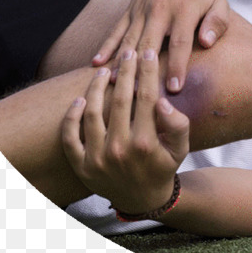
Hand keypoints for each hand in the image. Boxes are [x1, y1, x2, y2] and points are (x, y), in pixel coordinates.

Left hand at [62, 49, 189, 214]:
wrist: (142, 200)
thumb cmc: (163, 167)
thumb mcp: (181, 148)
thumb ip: (178, 124)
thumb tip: (161, 100)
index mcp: (145, 143)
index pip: (145, 97)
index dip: (147, 72)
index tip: (147, 53)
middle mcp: (119, 150)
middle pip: (119, 100)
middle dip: (124, 72)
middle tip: (126, 52)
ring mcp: (97, 158)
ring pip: (92, 114)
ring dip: (96, 89)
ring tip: (103, 72)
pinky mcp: (81, 165)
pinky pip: (70, 137)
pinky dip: (72, 117)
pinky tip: (80, 100)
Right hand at [92, 0, 229, 91]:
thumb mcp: (220, 2)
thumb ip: (217, 22)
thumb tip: (207, 43)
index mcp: (184, 11)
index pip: (180, 43)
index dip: (177, 66)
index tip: (174, 88)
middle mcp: (160, 11)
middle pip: (149, 44)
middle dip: (144, 70)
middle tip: (138, 95)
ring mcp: (142, 10)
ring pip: (129, 39)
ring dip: (121, 62)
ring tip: (114, 85)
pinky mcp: (131, 9)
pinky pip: (117, 30)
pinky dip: (106, 46)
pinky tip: (96, 63)